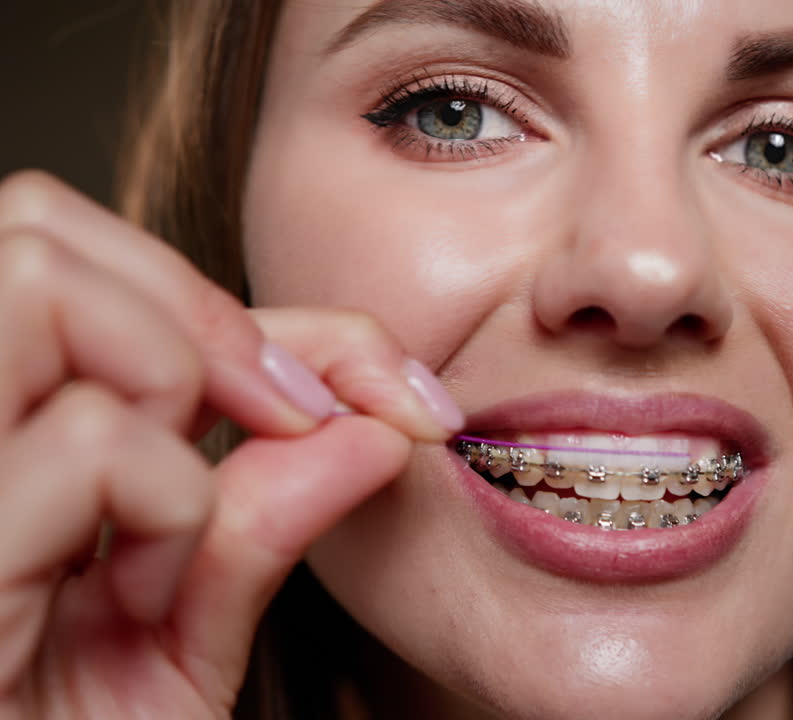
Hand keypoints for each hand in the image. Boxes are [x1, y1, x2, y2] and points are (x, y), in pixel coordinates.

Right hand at [0, 171, 458, 717]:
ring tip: (184, 508)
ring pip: (36, 284)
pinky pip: (84, 443)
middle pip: (35, 232)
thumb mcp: (184, 639)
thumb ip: (258, 521)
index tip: (354, 390)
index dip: (223, 300)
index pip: (67, 256)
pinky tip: (150, 580)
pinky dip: (166, 498)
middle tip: (282, 413)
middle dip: (197, 311)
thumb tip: (373, 422)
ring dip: (169, 379)